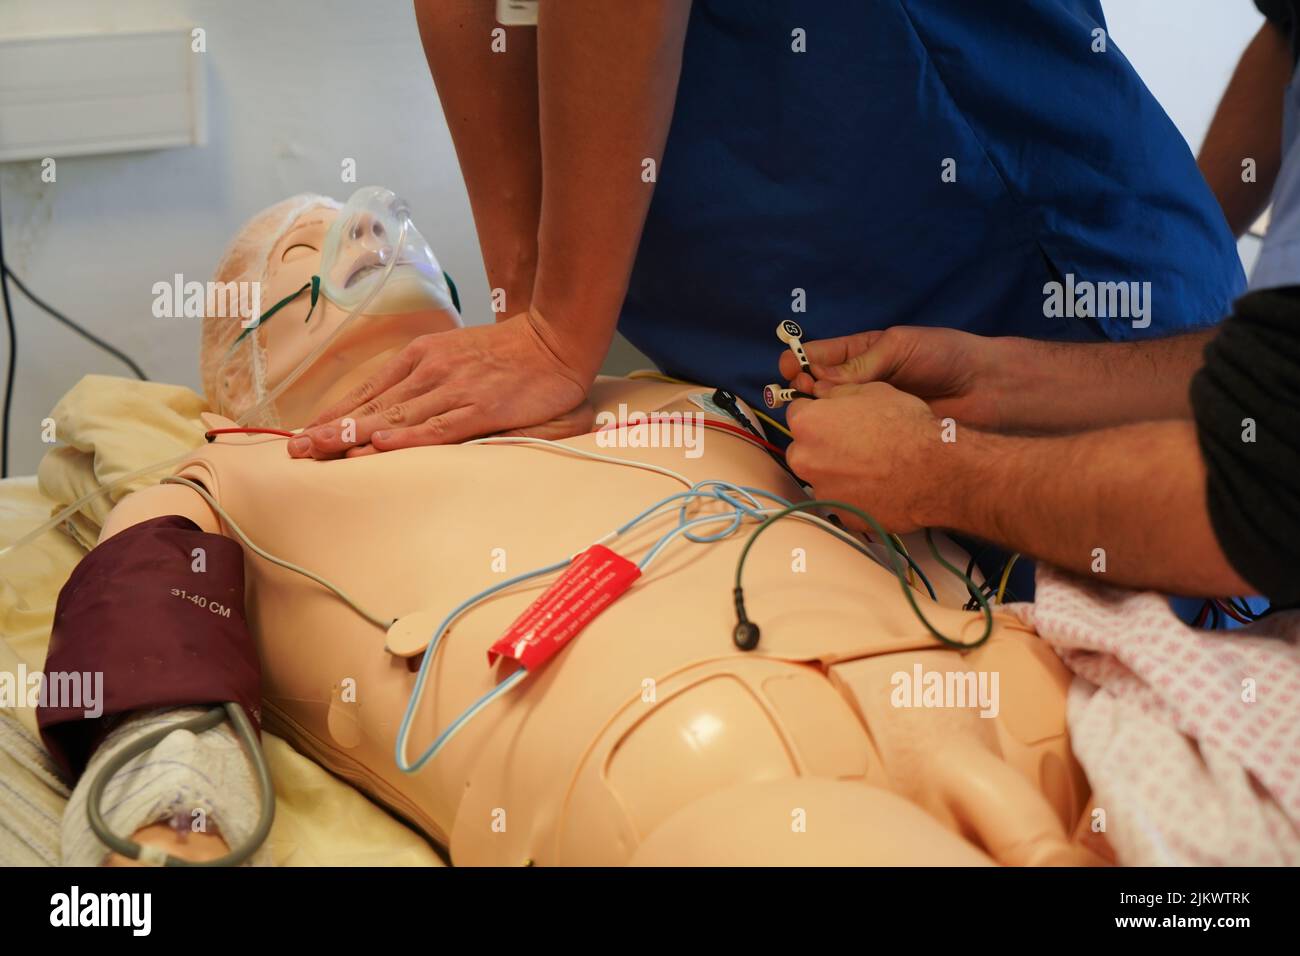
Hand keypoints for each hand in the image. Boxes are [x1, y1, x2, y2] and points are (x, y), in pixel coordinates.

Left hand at [288, 308, 594, 458]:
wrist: (554, 340)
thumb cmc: (508, 353)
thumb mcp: (457, 356)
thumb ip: (427, 379)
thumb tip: (393, 409)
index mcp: (421, 356)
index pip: (368, 389)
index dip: (334, 414)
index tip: (304, 434)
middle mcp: (430, 370)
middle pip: (372, 406)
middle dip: (331, 430)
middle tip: (295, 450)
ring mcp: (455, 389)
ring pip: (397, 418)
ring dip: (355, 437)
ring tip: (321, 453)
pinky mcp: (481, 408)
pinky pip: (438, 427)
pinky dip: (408, 437)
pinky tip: (381, 446)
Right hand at [778, 326, 1007, 429]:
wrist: (987, 389)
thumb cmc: (945, 357)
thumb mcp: (899, 347)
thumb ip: (860, 363)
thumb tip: (818, 380)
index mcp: (858, 355)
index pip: (815, 358)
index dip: (798, 364)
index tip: (791, 372)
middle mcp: (857, 384)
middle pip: (814, 391)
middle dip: (803, 393)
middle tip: (806, 398)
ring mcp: (867, 414)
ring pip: (830, 419)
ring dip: (819, 420)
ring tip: (819, 420)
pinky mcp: (879, 439)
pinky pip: (851, 442)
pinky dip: (839, 443)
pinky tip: (835, 443)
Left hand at [785, 382, 947, 532]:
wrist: (934, 471)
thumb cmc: (906, 426)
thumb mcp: (872, 390)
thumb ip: (838, 393)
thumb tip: (825, 395)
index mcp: (807, 424)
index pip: (798, 413)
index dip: (819, 413)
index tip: (834, 418)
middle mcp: (805, 459)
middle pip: (804, 448)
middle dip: (822, 445)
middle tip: (853, 443)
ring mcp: (822, 491)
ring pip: (822, 477)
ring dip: (838, 471)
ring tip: (871, 466)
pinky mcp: (841, 515)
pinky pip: (841, 501)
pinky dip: (854, 494)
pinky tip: (878, 485)